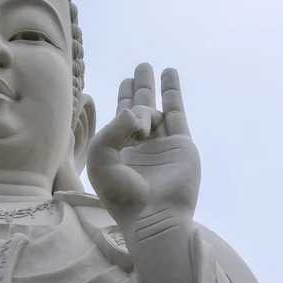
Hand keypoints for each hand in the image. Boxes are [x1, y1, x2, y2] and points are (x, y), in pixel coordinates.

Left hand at [87, 63, 200, 240]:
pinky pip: (176, 113)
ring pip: (156, 109)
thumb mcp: (100, 157)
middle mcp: (140, 145)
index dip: (122, 99)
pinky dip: (172, 92)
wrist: (152, 216)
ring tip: (150, 66)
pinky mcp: (181, 144)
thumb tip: (134, 112)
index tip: (125, 83)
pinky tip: (170, 74)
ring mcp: (161, 144)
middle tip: (140, 67)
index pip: (119, 119)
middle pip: (138, 108)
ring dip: (151, 87)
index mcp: (118, 150)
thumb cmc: (121, 193)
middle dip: (137, 87)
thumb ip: (111, 129)